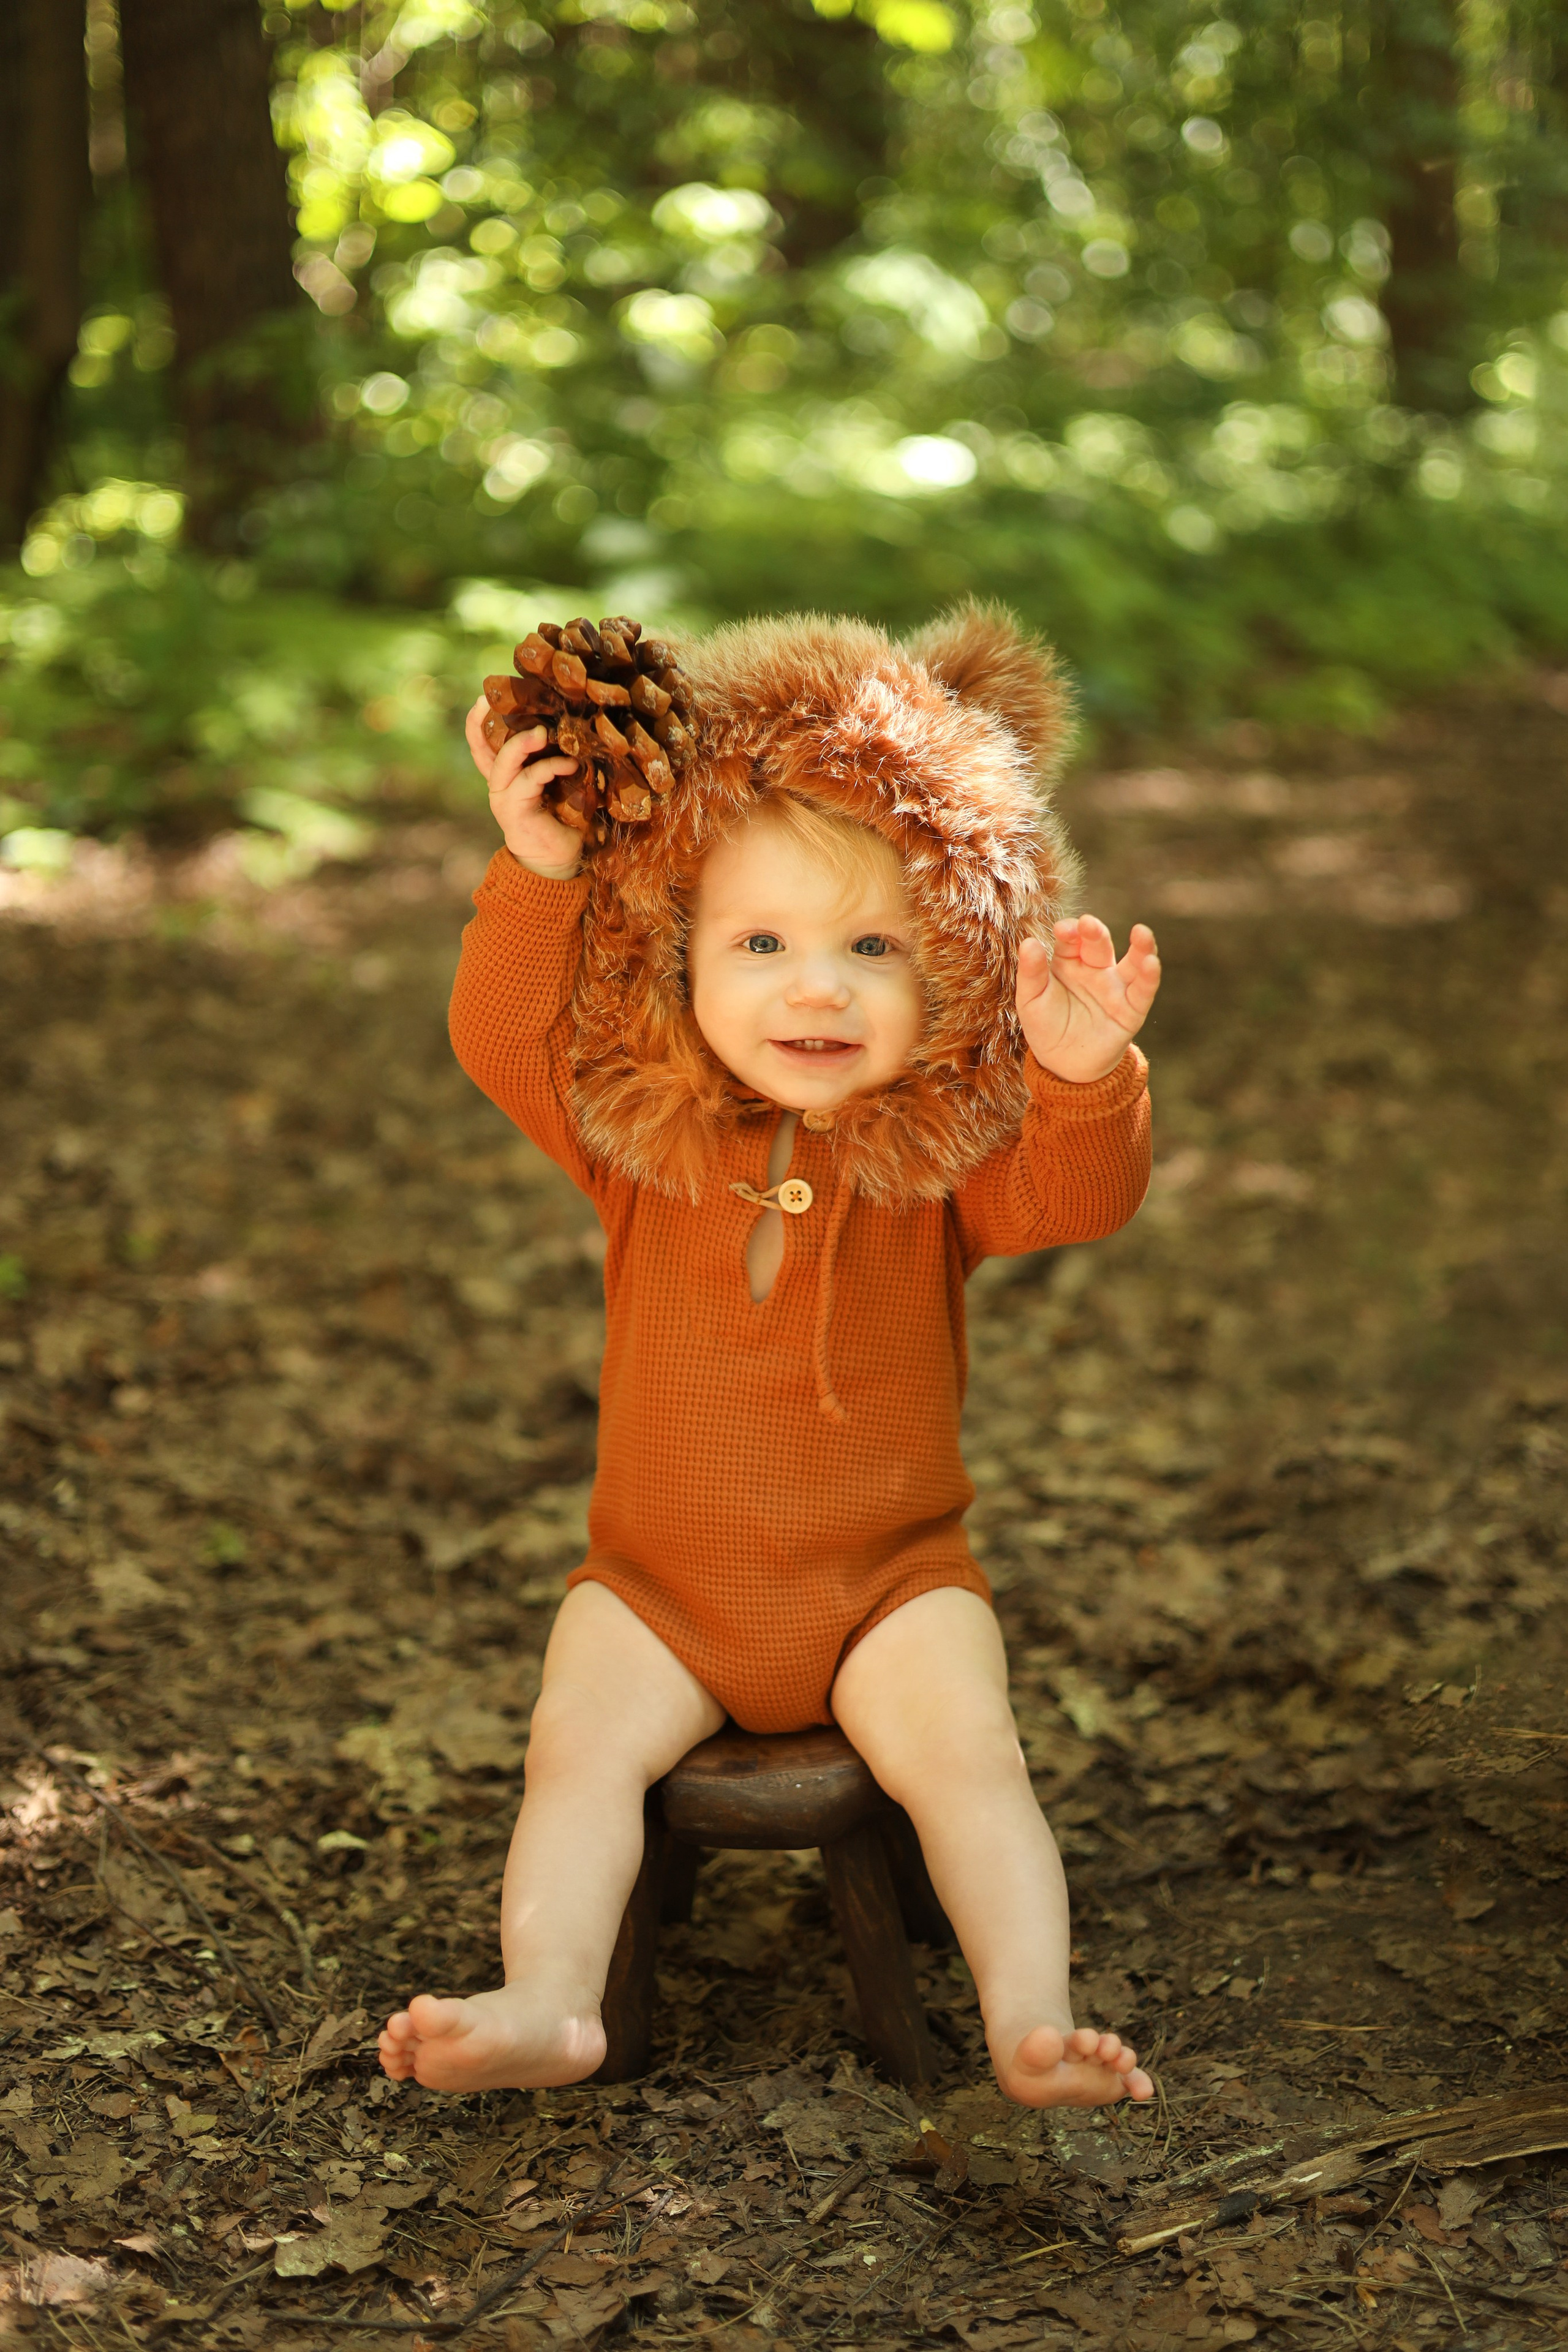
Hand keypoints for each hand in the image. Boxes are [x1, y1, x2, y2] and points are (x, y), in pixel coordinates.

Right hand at [464, 697, 582, 877]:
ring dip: (522, 745)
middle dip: (492, 725)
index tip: (481, 699)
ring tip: (542, 733)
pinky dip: (549, 768)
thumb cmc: (561, 818)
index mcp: (506, 776)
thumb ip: (550, 759)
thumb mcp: (554, 783)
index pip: (481, 746)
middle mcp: (500, 786)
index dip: (477, 724)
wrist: (558, 860)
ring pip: (504, 764)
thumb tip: (570, 726)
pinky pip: (529, 781)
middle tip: (515, 705)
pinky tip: (568, 765)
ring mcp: (504, 799)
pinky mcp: (515, 812)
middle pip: (486, 749)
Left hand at [1016, 915, 1160, 1083]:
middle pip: (1098, 945)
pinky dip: (1150, 977)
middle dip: (1095, 932)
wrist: (1064, 1065)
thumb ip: (1031, 973)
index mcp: (1069, 962)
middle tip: (1089, 924)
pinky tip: (1151, 962)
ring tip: (1142, 932)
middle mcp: (1095, 969)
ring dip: (1140, 946)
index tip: (1063, 930)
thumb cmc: (1046, 1027)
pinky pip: (1143, 991)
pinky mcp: (1132, 1010)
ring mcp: (1116, 988)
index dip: (1069, 931)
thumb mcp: (1031, 1001)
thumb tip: (1029, 942)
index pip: (1071, 939)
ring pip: (1132, 962)